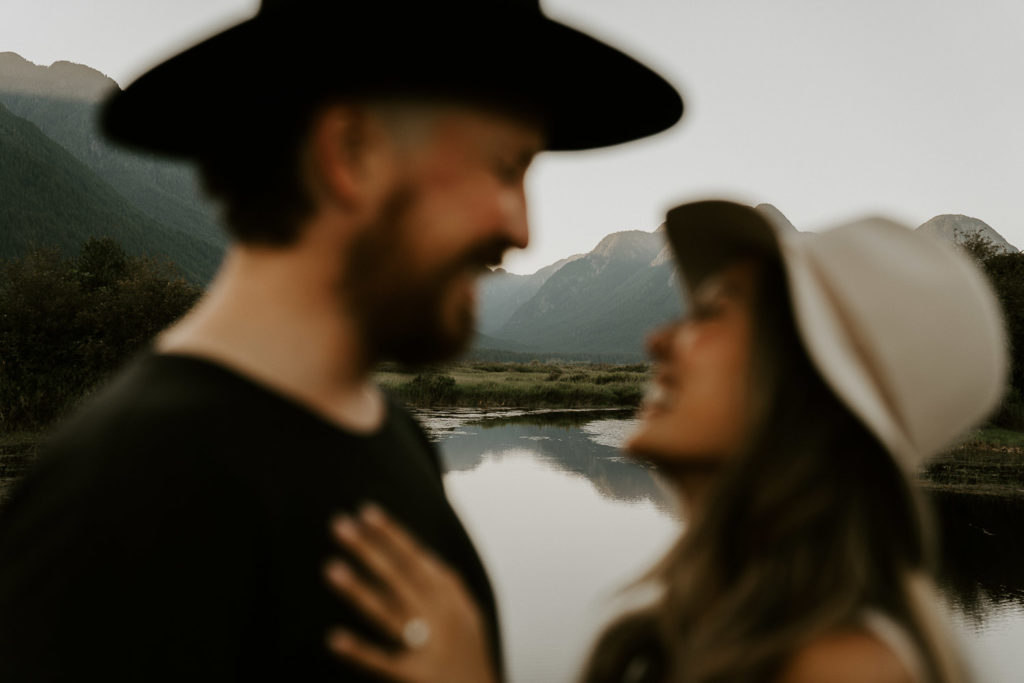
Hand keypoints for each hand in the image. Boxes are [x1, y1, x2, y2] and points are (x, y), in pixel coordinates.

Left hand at [325, 504, 498, 682]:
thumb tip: (420, 554)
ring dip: (359, 590)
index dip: (392, 534)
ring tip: (331, 569)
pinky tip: (334, 638)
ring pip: (388, 612)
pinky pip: (383, 662)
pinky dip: (360, 651)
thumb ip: (445, 585)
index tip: (367, 512)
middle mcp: (440, 617)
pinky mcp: (415, 676)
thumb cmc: (471, 657)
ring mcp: (427, 646)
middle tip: (339, 524)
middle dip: (369, 548)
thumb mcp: (467, 614)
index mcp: (451, 600)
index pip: (417, 559)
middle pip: (399, 576)